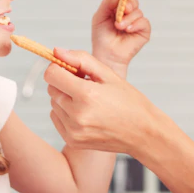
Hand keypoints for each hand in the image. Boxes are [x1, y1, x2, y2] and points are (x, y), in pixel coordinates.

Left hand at [44, 48, 160, 155]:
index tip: (71, 69)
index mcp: (87, 95)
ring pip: (53, 104)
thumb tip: (56, 51)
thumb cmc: (129, 103)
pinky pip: (56, 118)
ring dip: (65, 98)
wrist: (143, 133)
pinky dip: (65, 112)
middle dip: (63, 82)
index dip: (59, 67)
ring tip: (88, 100)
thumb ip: (81, 59)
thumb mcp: (109, 74)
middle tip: (84, 84)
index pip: (52, 74)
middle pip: (51, 89)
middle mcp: (77, 115)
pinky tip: (85, 112)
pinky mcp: (72, 141)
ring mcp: (73, 131)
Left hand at [91, 0, 150, 77]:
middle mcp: (129, 13)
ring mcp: (137, 22)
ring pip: (138, 12)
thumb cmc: (101, 37)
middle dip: (128, 4)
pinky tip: (127, 30)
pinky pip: (144, 22)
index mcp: (118, 8)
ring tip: (119, 27)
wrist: (106, 55)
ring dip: (127, 18)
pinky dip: (135, 24)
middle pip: (133, 1)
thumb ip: (108, 3)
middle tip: (122, 10)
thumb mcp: (100, 16)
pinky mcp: (144, 31)